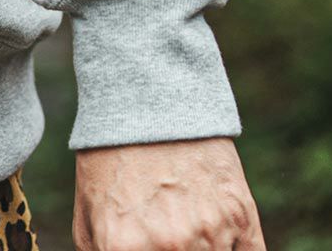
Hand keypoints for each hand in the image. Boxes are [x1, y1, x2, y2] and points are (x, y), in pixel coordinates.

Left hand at [73, 137, 264, 250]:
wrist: (150, 95)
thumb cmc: (113, 159)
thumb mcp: (90, 216)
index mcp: (123, 248)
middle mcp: (169, 247)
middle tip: (170, 240)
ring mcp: (210, 232)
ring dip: (204, 250)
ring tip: (186, 229)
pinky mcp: (241, 215)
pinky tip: (220, 242)